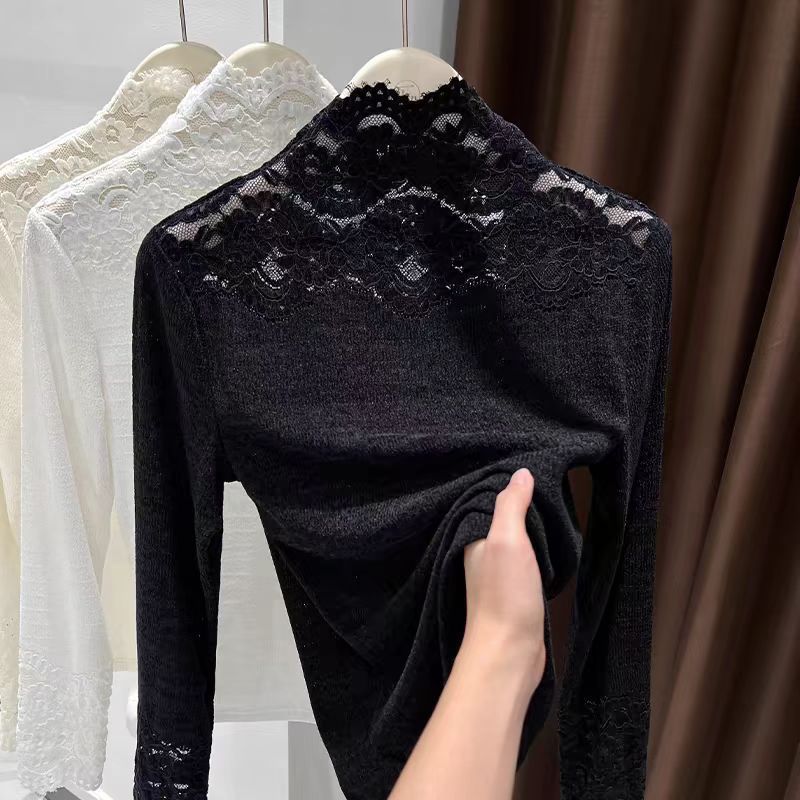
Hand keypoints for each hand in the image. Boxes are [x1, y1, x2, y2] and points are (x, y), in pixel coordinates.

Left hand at [462, 468, 545, 698]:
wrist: (509, 652)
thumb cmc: (505, 595)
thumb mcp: (508, 540)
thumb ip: (511, 505)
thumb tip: (521, 473)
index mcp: (474, 537)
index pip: (489, 500)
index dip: (508, 485)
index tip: (535, 467)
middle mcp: (482, 553)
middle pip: (502, 519)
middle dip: (522, 504)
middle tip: (552, 484)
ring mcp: (498, 574)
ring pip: (515, 540)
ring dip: (532, 528)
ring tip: (556, 508)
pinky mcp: (514, 592)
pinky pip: (526, 560)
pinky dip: (538, 550)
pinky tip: (553, 544)